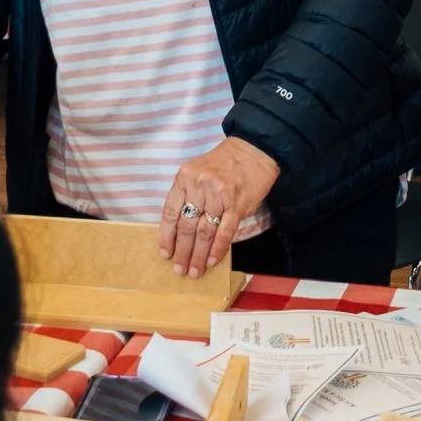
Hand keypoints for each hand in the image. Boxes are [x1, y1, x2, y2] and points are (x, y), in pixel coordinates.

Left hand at [160, 137, 279, 278]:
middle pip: (186, 226)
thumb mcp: (198, 171)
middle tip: (179, 270)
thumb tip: (181, 230)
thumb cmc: (225, 162)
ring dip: (199, 255)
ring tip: (195, 271)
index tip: (166, 254)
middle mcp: (199, 186)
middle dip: (182, 252)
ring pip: (204, 232)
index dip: (167, 237)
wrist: (255, 149)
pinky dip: (218, 249)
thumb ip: (188, 195)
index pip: (170, 213)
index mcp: (185, 177)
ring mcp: (218, 196)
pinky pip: (224, 232)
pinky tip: (212, 261)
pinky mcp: (237, 204)